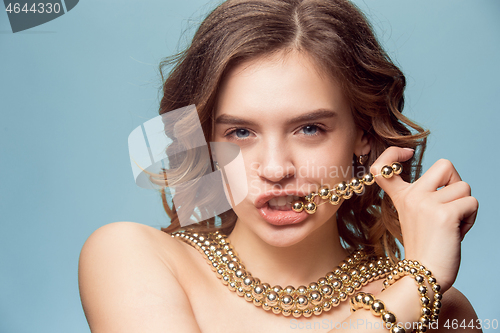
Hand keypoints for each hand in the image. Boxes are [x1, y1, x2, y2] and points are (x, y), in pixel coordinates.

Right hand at [370, 147, 477, 292]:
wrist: (422, 275)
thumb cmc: (426, 247)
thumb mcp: (418, 215)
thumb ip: (427, 194)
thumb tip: (451, 178)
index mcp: (401, 196)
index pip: (383, 166)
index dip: (392, 155)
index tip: (406, 154)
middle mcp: (411, 196)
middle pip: (445, 165)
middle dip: (456, 183)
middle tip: (450, 205)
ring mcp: (425, 203)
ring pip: (464, 187)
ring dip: (466, 207)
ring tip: (452, 226)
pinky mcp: (443, 214)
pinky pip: (472, 203)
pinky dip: (471, 219)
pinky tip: (457, 233)